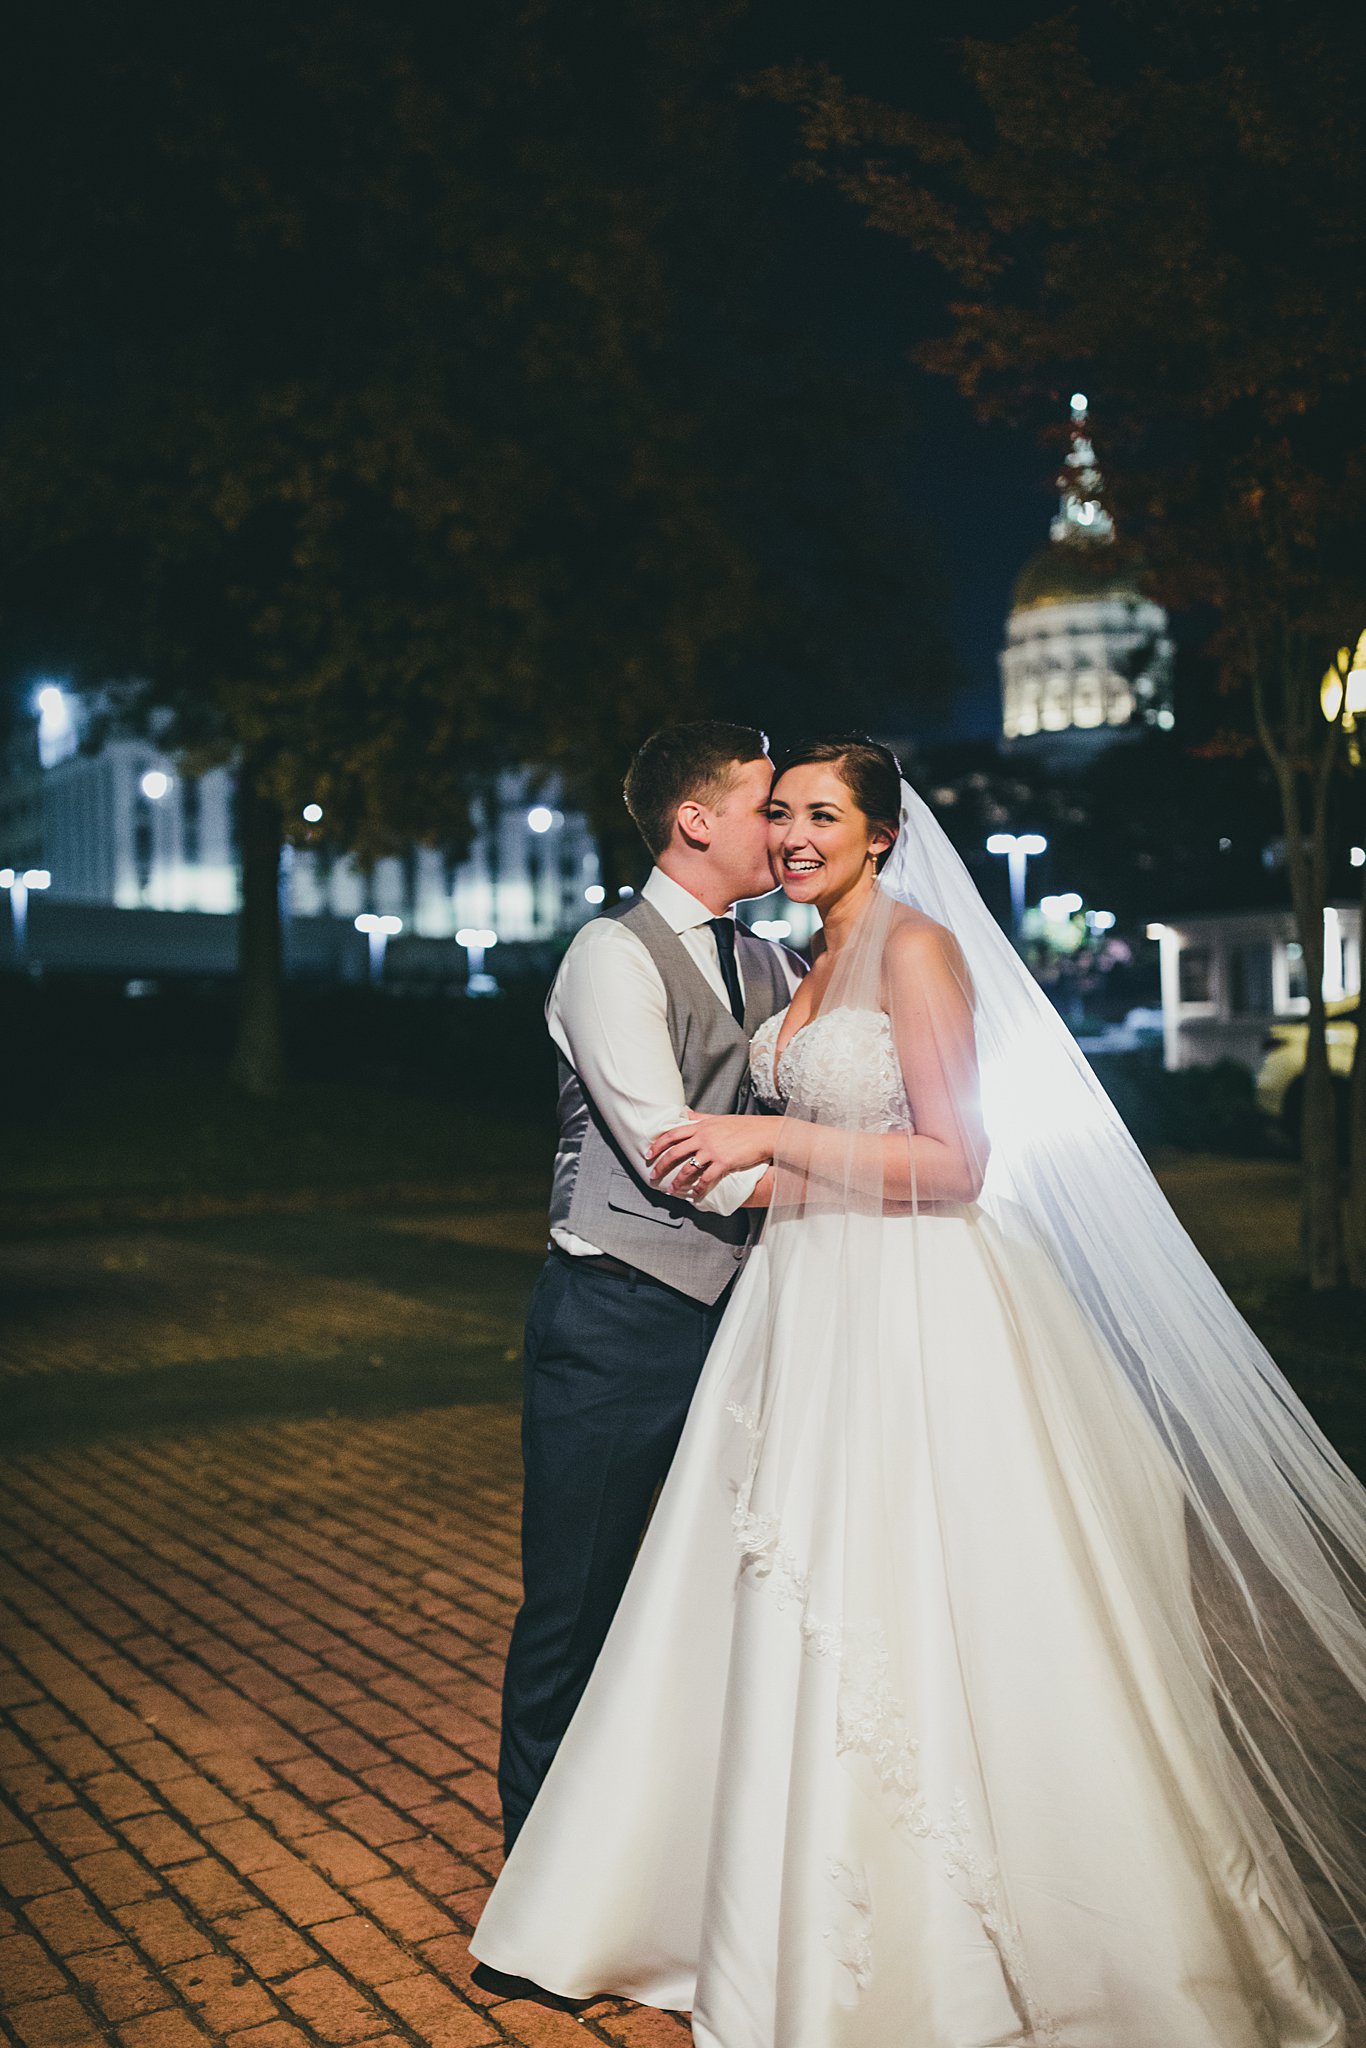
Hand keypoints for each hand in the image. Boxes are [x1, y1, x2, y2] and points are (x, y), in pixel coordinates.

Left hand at [646, 1113, 773, 1198]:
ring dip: (677, 1181)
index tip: (648, 1153)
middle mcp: (703, 1138)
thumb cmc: (744, 1126)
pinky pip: (706, 1178)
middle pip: (674, 1152)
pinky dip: (699, 1189)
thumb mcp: (718, 1118)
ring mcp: (712, 1150)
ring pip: (687, 1168)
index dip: (658, 1144)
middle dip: (661, 1165)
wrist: (764, 1133)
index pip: (672, 1134)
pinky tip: (696, 1195)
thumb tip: (686, 1113)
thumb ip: (700, 1118)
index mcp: (701, 1126)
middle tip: (653, 1175)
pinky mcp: (723, 1162)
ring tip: (671, 1190)